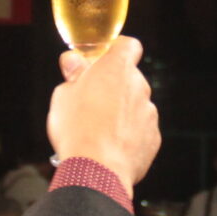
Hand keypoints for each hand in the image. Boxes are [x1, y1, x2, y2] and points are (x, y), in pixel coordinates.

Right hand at [47, 37, 159, 191]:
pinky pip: (140, 130)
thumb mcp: (63, 95)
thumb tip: (73, 61)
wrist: (96, 170)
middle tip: (90, 100)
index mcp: (117, 69)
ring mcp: (149, 113)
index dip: (116, 50)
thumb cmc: (77, 129)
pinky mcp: (153, 138)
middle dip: (113, 86)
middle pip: (129, 78)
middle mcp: (139, 87)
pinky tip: (108, 147)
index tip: (101, 59)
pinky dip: (127, 135)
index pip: (128, 45)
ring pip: (135, 105)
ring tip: (97, 130)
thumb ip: (74, 74)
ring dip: (120, 112)